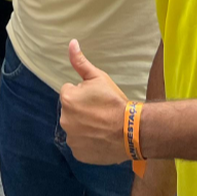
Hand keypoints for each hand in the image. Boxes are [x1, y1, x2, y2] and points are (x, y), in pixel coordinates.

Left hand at [59, 39, 130, 164]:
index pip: (70, 92)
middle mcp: (64, 119)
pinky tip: (101, 138)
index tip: (97, 99)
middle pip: (72, 111)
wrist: (132, 130)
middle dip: (82, 110)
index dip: (84, 94)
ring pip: (75, 128)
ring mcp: (71, 138)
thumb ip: (80, 62)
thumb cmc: (115, 102)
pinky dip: (88, 143)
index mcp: (67, 98)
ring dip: (84, 127)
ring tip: (103, 126)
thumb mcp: (99, 77)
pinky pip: (80, 145)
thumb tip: (71, 43)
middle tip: (101, 112)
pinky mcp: (79, 153)